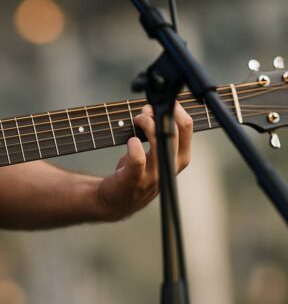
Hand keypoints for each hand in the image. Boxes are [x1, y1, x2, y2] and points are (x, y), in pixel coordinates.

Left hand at [96, 102, 192, 220]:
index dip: (175, 110)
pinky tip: (130, 140)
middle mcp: (170, 166)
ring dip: (147, 124)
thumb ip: (158, 135)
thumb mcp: (153, 154)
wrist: (115, 200)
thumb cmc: (134, 172)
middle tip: (145, 110)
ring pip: (159, 142)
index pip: (187, 128)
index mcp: (179, 158)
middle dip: (160, 113)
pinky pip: (138, 159)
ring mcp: (154, 175)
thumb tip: (153, 108)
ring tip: (137, 119)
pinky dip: (134, 145)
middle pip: (176, 131)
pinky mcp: (135, 179)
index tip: (160, 102)